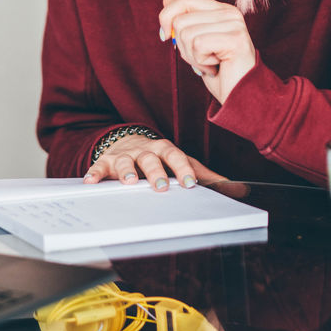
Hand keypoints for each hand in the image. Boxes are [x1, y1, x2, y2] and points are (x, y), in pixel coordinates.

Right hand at [84, 135, 224, 191]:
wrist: (128, 141)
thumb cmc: (160, 157)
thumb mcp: (182, 163)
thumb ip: (207, 176)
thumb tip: (240, 189)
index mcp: (165, 149)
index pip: (176, 156)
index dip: (183, 169)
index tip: (190, 183)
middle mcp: (145, 150)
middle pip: (151, 159)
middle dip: (156, 172)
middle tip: (161, 187)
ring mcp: (124, 155)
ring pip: (126, 161)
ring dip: (127, 171)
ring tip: (129, 182)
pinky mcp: (106, 162)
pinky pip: (99, 167)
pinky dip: (95, 174)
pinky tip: (90, 182)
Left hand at [159, 0, 256, 103]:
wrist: (240, 96)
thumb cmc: (218, 70)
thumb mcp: (196, 41)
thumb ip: (185, 19)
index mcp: (221, 9)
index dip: (167, 15)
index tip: (165, 35)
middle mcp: (229, 12)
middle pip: (180, 18)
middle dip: (181, 44)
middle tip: (199, 56)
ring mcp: (234, 25)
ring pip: (186, 34)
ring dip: (192, 56)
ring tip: (210, 63)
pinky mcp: (235, 39)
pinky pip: (198, 45)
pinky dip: (201, 62)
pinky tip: (215, 66)